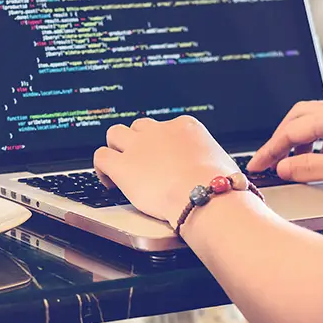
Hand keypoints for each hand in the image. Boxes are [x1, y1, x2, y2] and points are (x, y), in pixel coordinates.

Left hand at [94, 116, 238, 226]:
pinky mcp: (122, 165)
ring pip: (115, 134)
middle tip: (139, 162)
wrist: (206, 196)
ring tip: (120, 166)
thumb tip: (212, 169)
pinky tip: (109, 181)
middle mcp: (159, 131)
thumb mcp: (221, 161)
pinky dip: (102, 168)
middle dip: (137, 142)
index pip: (165, 127)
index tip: (161, 159)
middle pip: (139, 127)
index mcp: (184, 127)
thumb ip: (208, 159)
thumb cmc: (219, 186)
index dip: (160, 144)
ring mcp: (138, 146)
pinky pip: (100, 157)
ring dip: (116, 148)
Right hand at [247, 100, 322, 191]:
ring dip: (299, 142)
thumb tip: (284, 167)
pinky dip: (317, 145)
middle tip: (269, 159)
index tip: (257, 164)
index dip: (270, 149)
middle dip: (280, 139)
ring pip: (314, 124)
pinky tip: (321, 161)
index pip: (290, 131)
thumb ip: (310, 168)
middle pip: (297, 118)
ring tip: (293, 163)